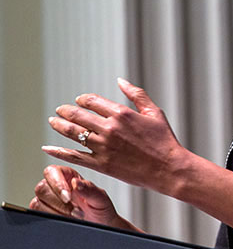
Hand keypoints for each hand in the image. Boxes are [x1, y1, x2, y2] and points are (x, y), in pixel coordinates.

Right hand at [29, 165, 132, 228]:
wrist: (101, 226)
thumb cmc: (101, 209)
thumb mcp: (101, 198)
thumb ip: (90, 189)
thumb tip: (76, 182)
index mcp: (69, 176)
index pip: (52, 171)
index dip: (56, 184)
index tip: (68, 197)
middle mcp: (55, 186)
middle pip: (42, 188)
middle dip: (59, 203)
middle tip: (76, 211)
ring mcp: (47, 200)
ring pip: (37, 203)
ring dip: (56, 212)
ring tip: (74, 216)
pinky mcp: (43, 213)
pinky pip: (37, 214)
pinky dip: (52, 218)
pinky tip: (66, 220)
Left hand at [43, 78, 190, 195]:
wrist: (168, 168)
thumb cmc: (164, 140)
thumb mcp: (154, 112)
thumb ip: (136, 94)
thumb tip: (120, 81)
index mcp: (122, 114)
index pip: (92, 101)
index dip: (82, 100)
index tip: (79, 101)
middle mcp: (109, 128)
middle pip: (78, 115)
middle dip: (66, 111)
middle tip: (60, 110)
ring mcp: (103, 147)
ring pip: (73, 133)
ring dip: (59, 126)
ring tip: (53, 122)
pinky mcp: (101, 164)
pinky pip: (74, 156)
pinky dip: (58, 151)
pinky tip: (48, 147)